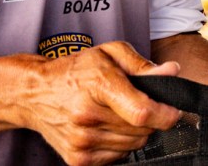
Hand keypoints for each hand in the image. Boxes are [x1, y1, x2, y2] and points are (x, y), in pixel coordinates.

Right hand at [17, 41, 181, 165]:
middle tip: (136, 102)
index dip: (165, 113)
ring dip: (135, 131)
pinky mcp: (78, 160)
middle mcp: (87, 116)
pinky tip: (106, 127)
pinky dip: (120, 143)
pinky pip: (119, 157)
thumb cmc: (75, 70)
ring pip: (134, 145)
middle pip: (142, 129)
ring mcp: (82, 141)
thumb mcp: (109, 53)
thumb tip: (172, 72)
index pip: (142, 112)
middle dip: (149, 117)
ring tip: (116, 112)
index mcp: (98, 85)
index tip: (173, 109)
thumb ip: (142, 65)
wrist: (35, 93)